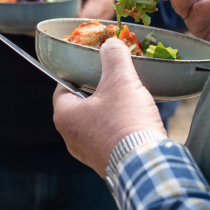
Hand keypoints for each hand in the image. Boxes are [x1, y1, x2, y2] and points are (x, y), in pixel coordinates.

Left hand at [53, 38, 165, 176]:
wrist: (147, 165)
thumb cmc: (126, 121)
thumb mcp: (121, 81)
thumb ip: (114, 56)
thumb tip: (111, 43)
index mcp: (65, 116)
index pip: (62, 86)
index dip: (75, 71)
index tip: (89, 64)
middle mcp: (71, 137)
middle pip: (79, 102)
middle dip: (94, 88)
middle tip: (110, 76)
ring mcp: (87, 152)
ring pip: (93, 119)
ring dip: (107, 106)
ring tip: (124, 95)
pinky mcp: (105, 161)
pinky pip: (105, 134)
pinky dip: (115, 123)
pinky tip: (131, 116)